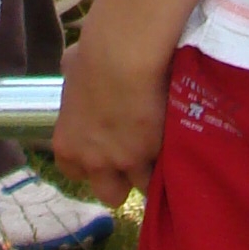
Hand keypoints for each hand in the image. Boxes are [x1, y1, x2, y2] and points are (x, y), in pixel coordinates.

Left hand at [54, 18, 171, 207]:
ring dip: (152, 171)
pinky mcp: (156, 154)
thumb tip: (73, 70)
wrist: (124, 56)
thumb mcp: (71, 70)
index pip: (75, 174)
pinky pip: (167, 169)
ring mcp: (127, 161)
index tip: (103, 151)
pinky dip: (174, 160)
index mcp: (68, 146)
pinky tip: (179, 145)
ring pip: (143, 186)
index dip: (91, 164)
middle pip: (109, 193)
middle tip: (134, 157)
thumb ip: (73, 84)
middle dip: (122, 180)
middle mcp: (95, 161)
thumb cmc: (93, 56)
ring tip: (164, 150)